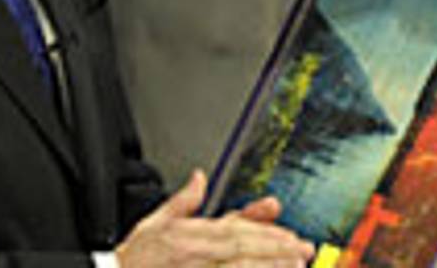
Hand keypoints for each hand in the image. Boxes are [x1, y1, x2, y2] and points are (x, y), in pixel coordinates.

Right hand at [116, 169, 314, 266]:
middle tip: (304, 250)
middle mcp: (190, 254)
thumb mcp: (153, 224)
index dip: (264, 229)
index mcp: (184, 234)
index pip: (232, 228)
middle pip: (240, 248)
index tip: (290, 234)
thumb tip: (199, 178)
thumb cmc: (133, 260)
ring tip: (294, 266)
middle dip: (275, 248)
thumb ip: (181, 203)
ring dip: (266, 266)